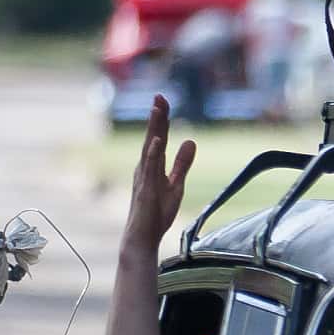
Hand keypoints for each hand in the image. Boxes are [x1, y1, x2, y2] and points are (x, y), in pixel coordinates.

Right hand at [124, 97, 195, 259]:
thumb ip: (182, 164)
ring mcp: (143, 178)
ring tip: (158, 110)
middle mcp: (144, 168)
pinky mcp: (145, 190)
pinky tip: (158, 141)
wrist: (143, 237)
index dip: (162, 120)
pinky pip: (150, 169)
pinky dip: (154, 154)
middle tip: (160, 96)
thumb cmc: (156, 213)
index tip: (164, 100)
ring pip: (149, 148)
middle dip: (157, 118)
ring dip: (154, 129)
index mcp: (152, 166)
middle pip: (152, 138)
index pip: (159, 138)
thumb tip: (190, 141)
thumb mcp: (176, 184)